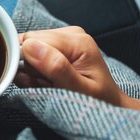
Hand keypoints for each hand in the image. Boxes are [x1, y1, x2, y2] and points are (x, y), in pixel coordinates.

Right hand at [16, 26, 139, 111]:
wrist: (110, 105)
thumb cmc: (99, 102)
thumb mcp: (80, 91)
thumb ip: (57, 68)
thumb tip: (30, 47)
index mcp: (78, 41)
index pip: (32, 41)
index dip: (30, 64)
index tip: (42, 82)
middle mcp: (71, 33)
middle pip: (29, 42)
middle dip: (32, 68)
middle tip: (48, 85)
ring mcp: (64, 37)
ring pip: (28, 47)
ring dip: (33, 71)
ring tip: (51, 84)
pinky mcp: (58, 44)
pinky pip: (33, 52)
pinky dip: (36, 69)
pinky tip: (49, 79)